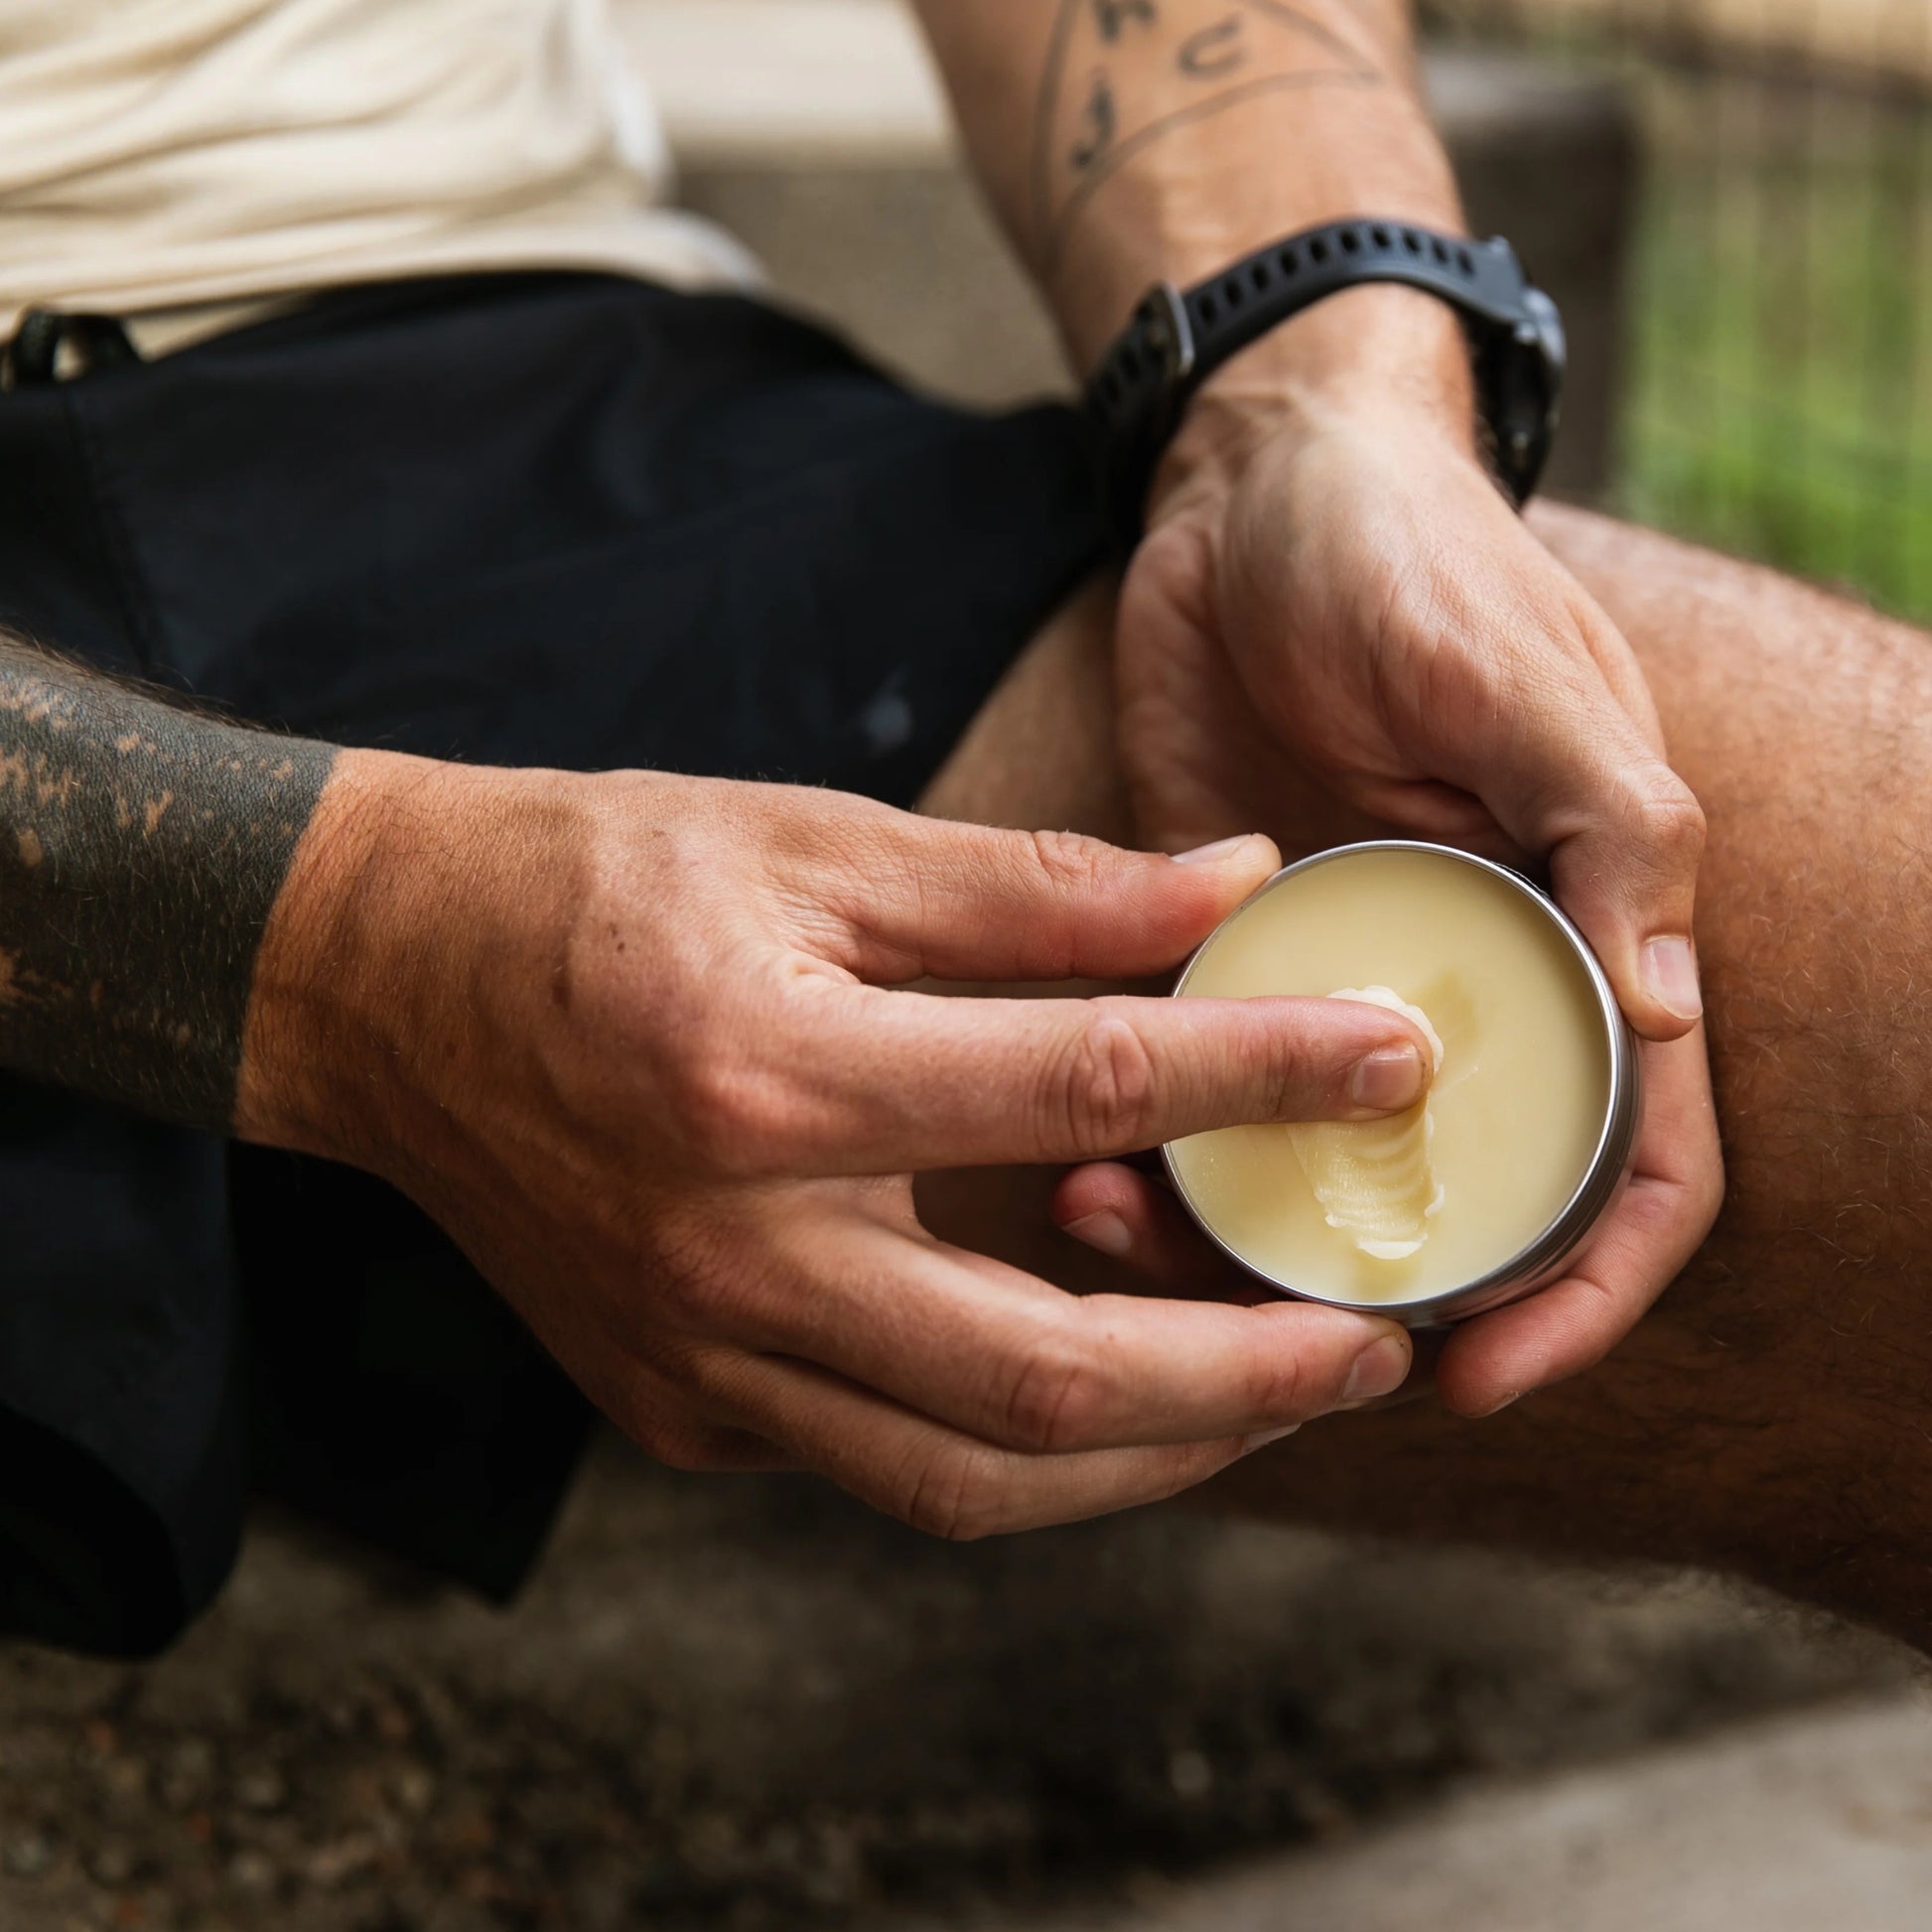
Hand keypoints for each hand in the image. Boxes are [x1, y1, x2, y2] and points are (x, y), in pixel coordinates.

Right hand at [259, 761, 1440, 1534]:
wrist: (386, 985)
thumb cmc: (598, 885)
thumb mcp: (815, 842)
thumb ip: (1038, 888)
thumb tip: (1238, 885)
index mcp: (763, 1076)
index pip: (1080, 1091)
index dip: (1262, 1073)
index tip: (1394, 1060)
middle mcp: (727, 1253)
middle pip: (1044, 1381)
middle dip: (1247, 1376)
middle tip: (1379, 1340)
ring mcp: (696, 1360)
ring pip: (975, 1478)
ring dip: (1158, 1454)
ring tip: (1281, 1388)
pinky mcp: (681, 1410)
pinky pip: (892, 1465)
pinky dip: (1030, 1445)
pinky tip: (1119, 1386)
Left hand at [1101, 361, 1721, 1399]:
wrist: (1244, 482)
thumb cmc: (1410, 553)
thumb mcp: (1521, 675)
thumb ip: (1611, 830)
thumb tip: (1671, 1023)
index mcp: (1579, 938)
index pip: (1626, 1163)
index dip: (1579, 1286)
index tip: (1480, 1369)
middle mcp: (1462, 985)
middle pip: (1446, 1198)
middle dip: (1371, 1289)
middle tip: (1268, 1349)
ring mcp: (1328, 980)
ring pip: (1298, 1166)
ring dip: (1231, 1233)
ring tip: (1128, 1233)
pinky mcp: (1210, 950)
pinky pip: (1186, 1087)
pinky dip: (1147, 1145)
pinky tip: (1081, 1168)